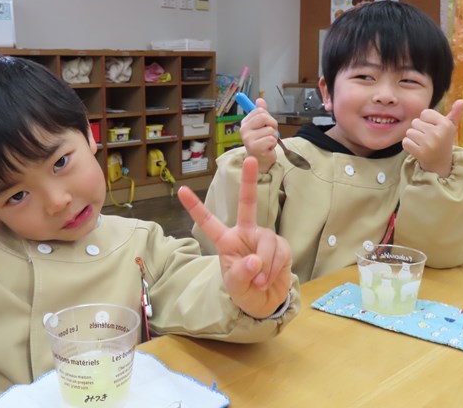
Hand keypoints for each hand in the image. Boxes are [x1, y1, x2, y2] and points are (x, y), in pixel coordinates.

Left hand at [178, 156, 292, 318]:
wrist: (265, 302)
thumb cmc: (243, 290)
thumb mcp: (235, 285)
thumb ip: (241, 272)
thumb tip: (255, 260)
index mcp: (226, 240)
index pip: (208, 222)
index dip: (195, 207)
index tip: (181, 190)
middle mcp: (246, 233)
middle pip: (247, 204)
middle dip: (249, 181)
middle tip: (249, 159)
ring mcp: (264, 237)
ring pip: (267, 243)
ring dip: (265, 266)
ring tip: (259, 281)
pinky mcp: (281, 246)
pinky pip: (279, 253)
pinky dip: (275, 269)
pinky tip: (270, 278)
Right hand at [239, 98, 278, 172]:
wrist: (260, 160)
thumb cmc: (262, 142)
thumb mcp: (262, 125)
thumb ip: (261, 112)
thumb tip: (260, 100)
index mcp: (245, 122)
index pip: (260, 111)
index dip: (268, 117)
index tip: (266, 125)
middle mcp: (244, 130)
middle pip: (264, 117)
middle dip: (272, 125)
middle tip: (270, 133)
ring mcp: (248, 139)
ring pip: (270, 130)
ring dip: (273, 136)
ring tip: (268, 143)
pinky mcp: (255, 147)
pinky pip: (271, 139)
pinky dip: (273, 144)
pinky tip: (267, 148)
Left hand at [402, 99, 462, 177]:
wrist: (440, 162)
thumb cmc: (443, 140)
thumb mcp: (449, 127)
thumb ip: (454, 114)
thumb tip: (461, 101)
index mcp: (446, 124)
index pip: (425, 113)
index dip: (426, 120)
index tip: (433, 128)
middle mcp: (438, 133)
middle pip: (415, 122)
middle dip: (419, 129)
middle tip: (428, 138)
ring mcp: (429, 144)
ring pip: (409, 132)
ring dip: (413, 137)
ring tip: (423, 143)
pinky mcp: (420, 153)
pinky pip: (405, 142)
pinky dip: (408, 145)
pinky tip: (417, 149)